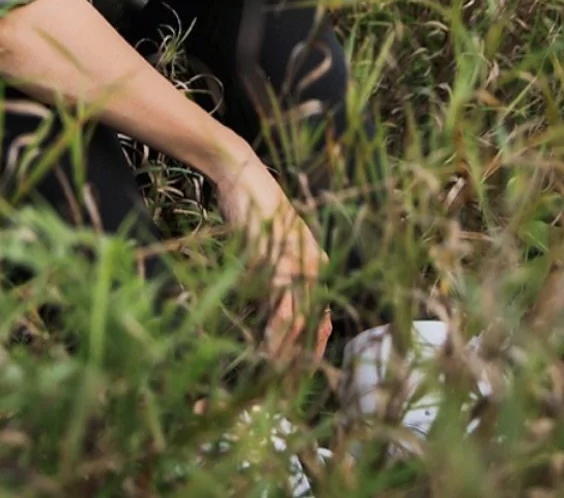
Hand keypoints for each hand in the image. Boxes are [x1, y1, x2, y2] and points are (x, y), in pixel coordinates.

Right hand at [212, 145, 330, 361]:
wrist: (244, 175)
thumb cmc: (252, 208)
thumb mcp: (268, 243)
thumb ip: (275, 271)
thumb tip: (268, 306)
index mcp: (315, 264)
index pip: (319, 316)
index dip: (310, 348)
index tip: (297, 374)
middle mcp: (314, 267)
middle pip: (313, 325)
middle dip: (301, 361)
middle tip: (288, 388)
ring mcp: (299, 266)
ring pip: (300, 323)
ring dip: (287, 354)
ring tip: (274, 377)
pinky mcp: (280, 263)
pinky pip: (282, 308)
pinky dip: (275, 333)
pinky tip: (266, 349)